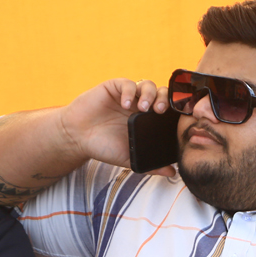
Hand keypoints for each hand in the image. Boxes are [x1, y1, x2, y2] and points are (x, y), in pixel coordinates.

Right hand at [59, 78, 174, 175]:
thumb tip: (173, 172)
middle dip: (165, 100)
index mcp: (149, 120)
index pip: (169, 109)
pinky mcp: (113, 88)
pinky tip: (125, 104)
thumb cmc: (104, 147)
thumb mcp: (130, 158)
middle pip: (162, 94)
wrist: (78, 138)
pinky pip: (127, 84)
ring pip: (147, 85)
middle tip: (160, 112)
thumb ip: (151, 165)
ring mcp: (128, 96)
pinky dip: (129, 92)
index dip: (175, 110)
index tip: (177, 118)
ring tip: (144, 108)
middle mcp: (140, 105)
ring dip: (150, 94)